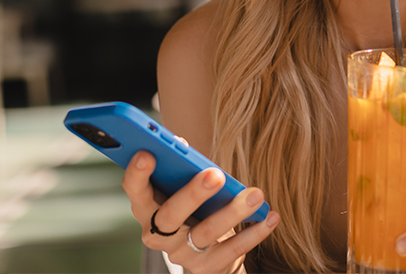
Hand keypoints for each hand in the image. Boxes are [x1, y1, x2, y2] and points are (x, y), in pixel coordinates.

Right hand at [122, 151, 279, 273]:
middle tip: (216, 174)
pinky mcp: (206, 267)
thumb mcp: (183, 188)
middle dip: (193, 193)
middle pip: (171, 215)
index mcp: (148, 208)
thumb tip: (181, 144)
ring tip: (256, 194)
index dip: (137, 174)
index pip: (135, 191)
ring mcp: (182, 253)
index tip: (147, 153)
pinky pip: (232, 251)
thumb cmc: (194, 207)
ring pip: (206, 233)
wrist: (208, 253)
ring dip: (233, 212)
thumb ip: (181, 168)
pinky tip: (270, 217)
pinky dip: (254, 233)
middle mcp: (158, 234)